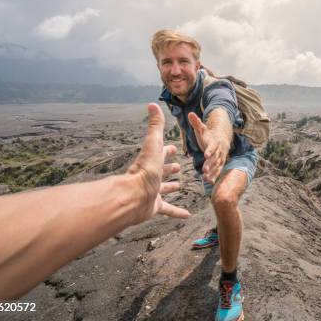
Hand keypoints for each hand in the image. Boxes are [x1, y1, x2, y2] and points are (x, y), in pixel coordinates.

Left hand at [127, 103, 190, 221]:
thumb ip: (155, 126)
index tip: (174, 148)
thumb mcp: (153, 144)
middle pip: (161, 170)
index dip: (167, 150)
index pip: (160, 152)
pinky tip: (187, 216)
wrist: (133, 197)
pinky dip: (177, 212)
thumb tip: (152, 104)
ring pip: (163, 189)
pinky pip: (168, 209)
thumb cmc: (144, 170)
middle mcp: (151, 176)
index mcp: (151, 161)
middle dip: (169, 168)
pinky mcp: (155, 206)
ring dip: (171, 187)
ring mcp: (153, 192)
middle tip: (178, 166)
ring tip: (179, 185)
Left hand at [188, 112, 229, 183]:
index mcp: (214, 141)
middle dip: (210, 164)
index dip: (209, 150)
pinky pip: (218, 170)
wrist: (222, 137)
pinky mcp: (219, 163)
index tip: (206, 155)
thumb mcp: (202, 128)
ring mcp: (220, 157)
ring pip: (217, 166)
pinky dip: (214, 176)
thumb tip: (190, 113)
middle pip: (215, 158)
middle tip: (205, 170)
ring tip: (206, 179)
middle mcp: (219, 150)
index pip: (212, 146)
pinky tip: (210, 182)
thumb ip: (196, 122)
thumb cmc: (209, 133)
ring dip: (213, 172)